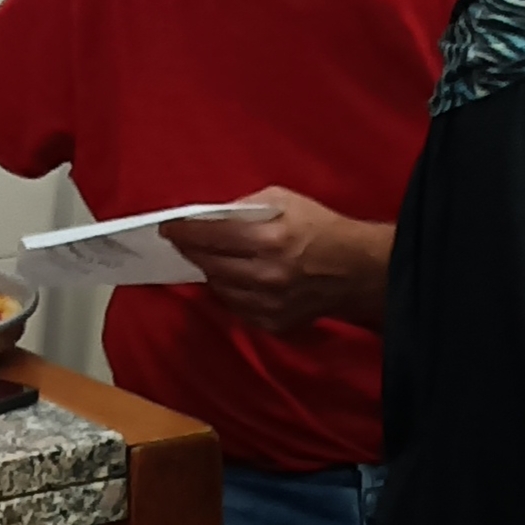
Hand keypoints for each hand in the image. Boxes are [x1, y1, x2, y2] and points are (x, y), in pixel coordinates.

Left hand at [161, 186, 391, 332]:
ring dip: (212, 273)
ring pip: (220, 289)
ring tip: (212, 259)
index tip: (168, 229)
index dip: (185, 233)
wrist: (356, 270)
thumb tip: (213, 216)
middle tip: (182, 242)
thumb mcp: (286, 201)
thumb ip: (247, 208)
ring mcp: (267, 304)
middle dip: (193, 252)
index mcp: (269, 240)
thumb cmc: (321, 228)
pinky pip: (236, 307)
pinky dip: (231, 292)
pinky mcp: (271, 322)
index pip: (211, 237)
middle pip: (210, 266)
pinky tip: (237, 279)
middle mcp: (265, 275)